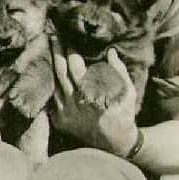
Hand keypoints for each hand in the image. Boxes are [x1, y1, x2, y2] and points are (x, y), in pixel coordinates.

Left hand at [50, 37, 137, 154]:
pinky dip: (52, 86)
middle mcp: (74, 102)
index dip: (70, 50)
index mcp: (89, 93)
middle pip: (60, 71)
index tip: (68, 37)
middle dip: (56, 52)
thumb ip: (119, 70)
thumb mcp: (128, 92)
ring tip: (51, 52)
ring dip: (52, 67)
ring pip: (54, 84)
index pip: (75, 65)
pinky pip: (52, 100)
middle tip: (52, 36)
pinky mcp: (60, 121)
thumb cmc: (124, 114)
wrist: (116, 143)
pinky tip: (50, 74)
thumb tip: (110, 51)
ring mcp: (65, 112)